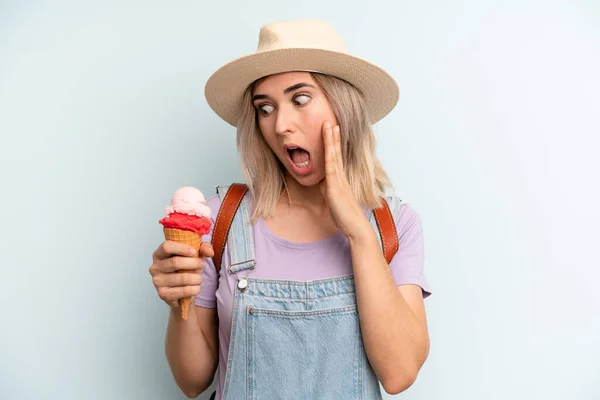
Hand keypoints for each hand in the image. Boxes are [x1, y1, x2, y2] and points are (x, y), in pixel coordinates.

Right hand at [149, 240, 213, 309]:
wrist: (182, 292)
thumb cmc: (186, 269)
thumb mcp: (195, 255)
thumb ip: (203, 249)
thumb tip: (209, 252)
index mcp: (159, 254)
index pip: (167, 246)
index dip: (182, 248)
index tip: (194, 252)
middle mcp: (155, 267)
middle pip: (176, 262)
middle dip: (194, 263)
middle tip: (202, 265)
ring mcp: (157, 281)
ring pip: (182, 278)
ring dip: (196, 278)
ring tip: (199, 278)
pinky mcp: (163, 294)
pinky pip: (183, 291)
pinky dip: (194, 289)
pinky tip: (195, 288)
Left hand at [319, 121, 369, 238]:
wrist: (355, 227)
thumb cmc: (345, 216)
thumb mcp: (333, 198)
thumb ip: (328, 188)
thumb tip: (322, 181)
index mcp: (340, 178)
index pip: (335, 157)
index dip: (333, 143)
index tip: (331, 130)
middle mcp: (341, 176)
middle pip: (336, 152)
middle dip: (333, 136)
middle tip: (330, 120)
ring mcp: (339, 180)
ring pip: (334, 156)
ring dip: (332, 140)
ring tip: (330, 125)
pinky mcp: (336, 186)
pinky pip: (331, 167)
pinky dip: (330, 154)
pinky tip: (328, 145)